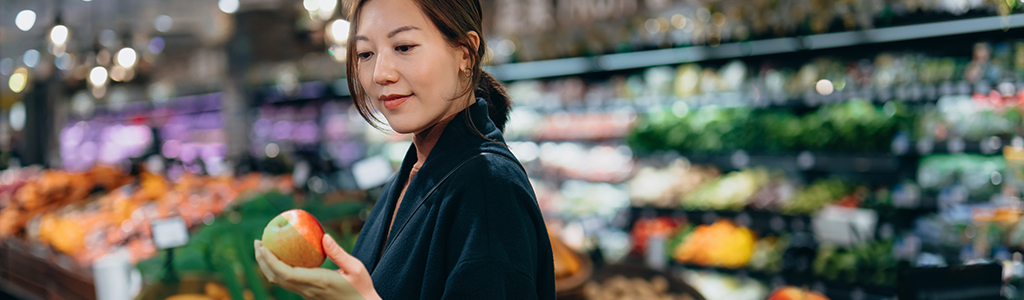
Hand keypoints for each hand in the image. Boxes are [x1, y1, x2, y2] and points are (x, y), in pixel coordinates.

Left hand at [254, 235, 379, 299]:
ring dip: (267, 266)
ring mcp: (306, 294)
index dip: (270, 260)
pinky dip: (277, 269)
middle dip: (262, 260)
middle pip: (276, 278)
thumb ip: (339, 253)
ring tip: (264, 249)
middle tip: (258, 242)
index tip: (262, 245)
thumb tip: (324, 236)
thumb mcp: (356, 268)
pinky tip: (280, 257)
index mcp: (318, 282)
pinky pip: (287, 282)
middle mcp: (308, 290)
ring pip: (280, 282)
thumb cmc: (362, 287)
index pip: (286, 273)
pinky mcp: (308, 294)